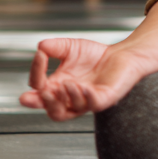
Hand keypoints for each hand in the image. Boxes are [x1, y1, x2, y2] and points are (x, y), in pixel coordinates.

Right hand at [18, 38, 157, 120]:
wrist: (122, 55)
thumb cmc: (95, 56)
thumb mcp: (70, 48)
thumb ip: (55, 47)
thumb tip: (40, 46)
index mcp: (58, 87)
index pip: (39, 88)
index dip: (36, 73)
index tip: (40, 55)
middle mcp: (70, 98)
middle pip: (52, 111)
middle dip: (44, 103)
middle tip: (43, 91)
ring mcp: (86, 101)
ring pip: (69, 112)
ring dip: (66, 98)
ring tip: (67, 84)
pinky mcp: (103, 99)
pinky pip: (93, 104)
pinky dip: (86, 97)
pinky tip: (84, 87)